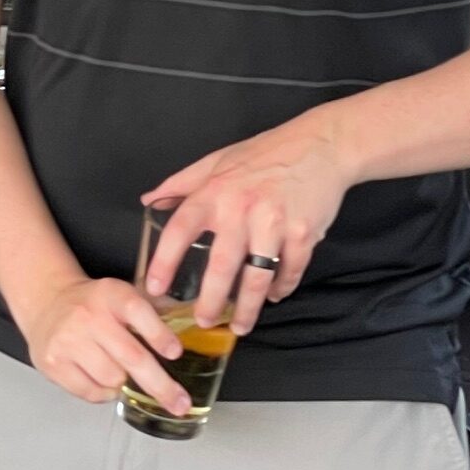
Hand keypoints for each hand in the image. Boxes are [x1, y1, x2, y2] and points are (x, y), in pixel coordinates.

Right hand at [21, 276, 189, 415]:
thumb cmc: (95, 304)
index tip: (176, 353)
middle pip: (131, 356)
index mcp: (111, 294)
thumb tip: (198, 329)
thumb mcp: (122, 295)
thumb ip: (156, 310)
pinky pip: (91, 392)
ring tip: (122, 373)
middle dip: (160, 385)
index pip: (138, 311)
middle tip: (180, 403)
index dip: (158, 333)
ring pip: (112, 379)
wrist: (48, 302)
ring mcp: (68, 340)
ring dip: (125, 384)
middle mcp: (88, 315)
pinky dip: (104, 393)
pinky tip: (102, 378)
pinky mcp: (53, 362)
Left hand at [141, 113, 351, 337]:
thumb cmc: (264, 153)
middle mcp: (242, 208)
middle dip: (210, 300)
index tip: (155, 286)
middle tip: (202, 321)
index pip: (180, 228)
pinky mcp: (303, 232)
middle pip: (222, 265)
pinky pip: (290, 271)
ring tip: (239, 325)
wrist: (320, 144)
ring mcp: (274, 222)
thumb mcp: (216, 161)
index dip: (165, 260)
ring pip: (258, 277)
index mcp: (215, 192)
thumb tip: (149, 199)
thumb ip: (182, 183)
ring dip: (248, 308)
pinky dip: (282, 288)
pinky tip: (274, 296)